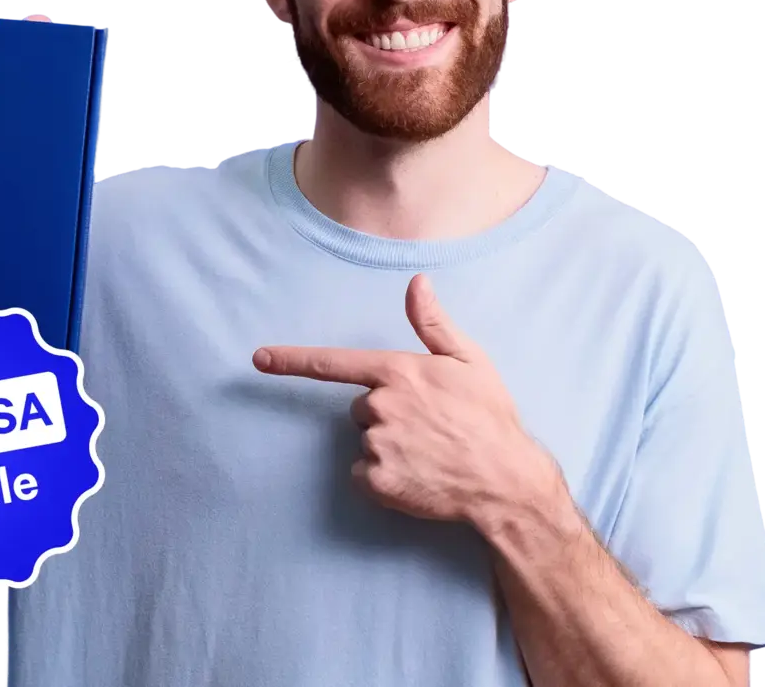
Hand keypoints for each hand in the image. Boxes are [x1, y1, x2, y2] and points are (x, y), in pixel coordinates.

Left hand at [253, 274, 560, 527]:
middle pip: (359, 406)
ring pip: (363, 440)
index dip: (290, 360)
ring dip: (386, 445)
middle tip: (426, 424)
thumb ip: (433, 323)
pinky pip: (363, 475)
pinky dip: (383, 478)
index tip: (258, 358)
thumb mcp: (470, 361)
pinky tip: (416, 475)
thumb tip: (417, 282)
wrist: (506, 480)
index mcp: (398, 372)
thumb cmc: (490, 417)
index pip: (332, 363)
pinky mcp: (379, 482)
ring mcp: (378, 446)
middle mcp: (381, 406)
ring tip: (427, 451)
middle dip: (385, 412)